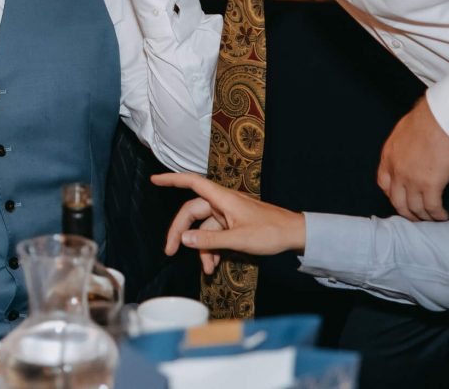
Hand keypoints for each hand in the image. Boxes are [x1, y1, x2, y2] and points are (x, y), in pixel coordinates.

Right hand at [151, 172, 306, 275]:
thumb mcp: (238, 239)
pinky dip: (212, 248)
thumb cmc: (270, 232)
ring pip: (204, 228)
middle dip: (181, 232)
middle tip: (170, 251)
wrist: (295, 234)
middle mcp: (222, 203)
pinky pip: (215, 234)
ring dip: (202, 247)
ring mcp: (227, 214)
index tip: (154, 180)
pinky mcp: (233, 224)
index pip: (191, 183)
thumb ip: (209, 240)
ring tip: (207, 268)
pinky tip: (214, 263)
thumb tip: (184, 239)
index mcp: (222, 198)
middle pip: (192, 212)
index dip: (171, 179)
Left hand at [377, 97, 448, 220]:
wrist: (441, 119)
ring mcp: (411, 180)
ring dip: (423, 217)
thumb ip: (404, 146)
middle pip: (397, 201)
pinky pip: (431, 207)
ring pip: (414, 208)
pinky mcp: (430, 185)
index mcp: (388, 157)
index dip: (392, 195)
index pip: (384, 184)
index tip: (401, 199)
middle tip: (416, 216)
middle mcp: (396, 171)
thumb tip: (413, 150)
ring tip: (432, 219)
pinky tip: (443, 216)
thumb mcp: (404, 132)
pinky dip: (437, 214)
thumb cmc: (428, 119)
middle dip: (407, 212)